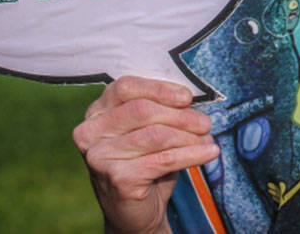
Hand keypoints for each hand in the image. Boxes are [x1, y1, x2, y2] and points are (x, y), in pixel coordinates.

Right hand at [72, 76, 218, 233]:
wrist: (134, 212)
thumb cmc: (143, 164)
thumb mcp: (147, 131)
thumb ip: (160, 109)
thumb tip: (188, 98)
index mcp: (96, 113)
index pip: (125, 87)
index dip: (159, 88)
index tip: (187, 97)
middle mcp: (90, 133)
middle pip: (142, 110)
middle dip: (180, 115)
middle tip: (205, 122)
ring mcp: (100, 157)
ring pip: (155, 135)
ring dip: (189, 136)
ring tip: (208, 139)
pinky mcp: (118, 178)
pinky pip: (163, 160)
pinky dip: (192, 154)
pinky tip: (209, 152)